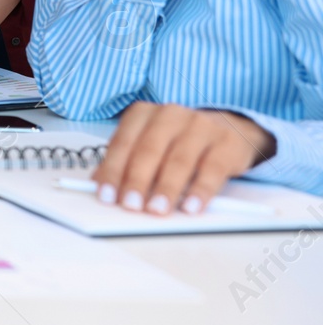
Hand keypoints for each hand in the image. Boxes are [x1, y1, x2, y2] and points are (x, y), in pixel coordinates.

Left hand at [91, 102, 275, 215]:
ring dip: (166, 188)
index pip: (122, 144)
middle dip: (136, 180)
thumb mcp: (148, 145)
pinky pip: (211, 169)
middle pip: (148, 151)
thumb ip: (125, 162)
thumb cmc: (177, 141)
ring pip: (178, 160)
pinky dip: (200, 191)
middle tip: (130, 205)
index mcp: (143, 114)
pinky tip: (191, 207)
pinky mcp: (226, 142)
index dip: (112, 171)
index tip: (106, 195)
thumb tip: (99, 184)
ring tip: (156, 210)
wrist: (225, 128)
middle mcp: (169, 115)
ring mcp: (199, 126)